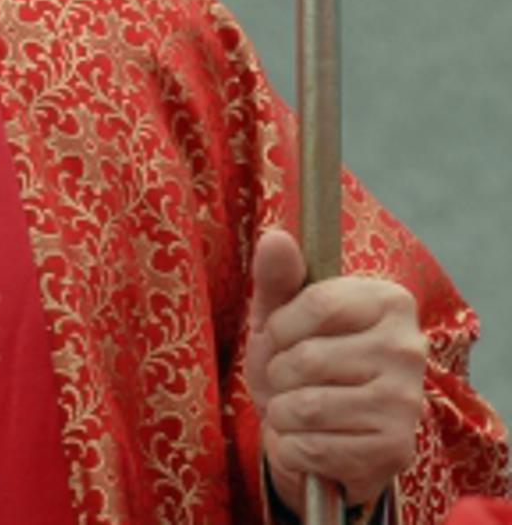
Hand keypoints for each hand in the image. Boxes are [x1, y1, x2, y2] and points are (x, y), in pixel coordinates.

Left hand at [244, 230, 425, 511]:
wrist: (321, 431)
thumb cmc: (300, 361)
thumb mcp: (280, 315)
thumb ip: (277, 278)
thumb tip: (275, 237)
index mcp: (389, 301)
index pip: (317, 303)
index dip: (280, 326)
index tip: (281, 337)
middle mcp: (409, 348)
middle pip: (306, 358)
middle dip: (277, 373)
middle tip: (289, 379)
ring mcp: (406, 402)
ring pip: (306, 406)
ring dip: (281, 412)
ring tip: (296, 408)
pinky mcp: (395, 449)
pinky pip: (311, 447)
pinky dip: (292, 448)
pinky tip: (309, 439)